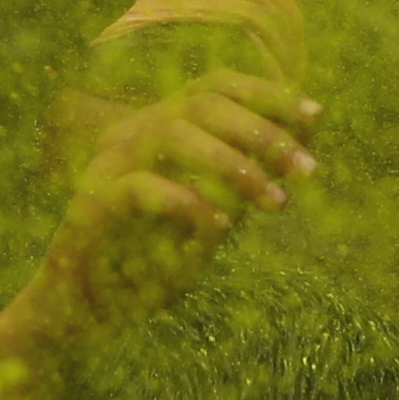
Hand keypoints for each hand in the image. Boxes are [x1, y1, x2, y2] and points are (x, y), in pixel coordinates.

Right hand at [11, 70, 316, 356]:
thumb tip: (307, 132)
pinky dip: (187, 203)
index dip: (267, 95)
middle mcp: (131, 134)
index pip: (215, 87)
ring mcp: (107, 165)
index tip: (315, 118)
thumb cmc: (148, 262)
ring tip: (275, 203)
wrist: (83, 312)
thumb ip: (248, 175)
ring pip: (174, 135)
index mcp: (158, 127)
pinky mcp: (91, 204)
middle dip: (263, 133)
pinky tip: (219, 228)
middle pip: (202, 102)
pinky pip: (142, 188)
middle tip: (306, 172)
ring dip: (235, 165)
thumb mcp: (214, 213)